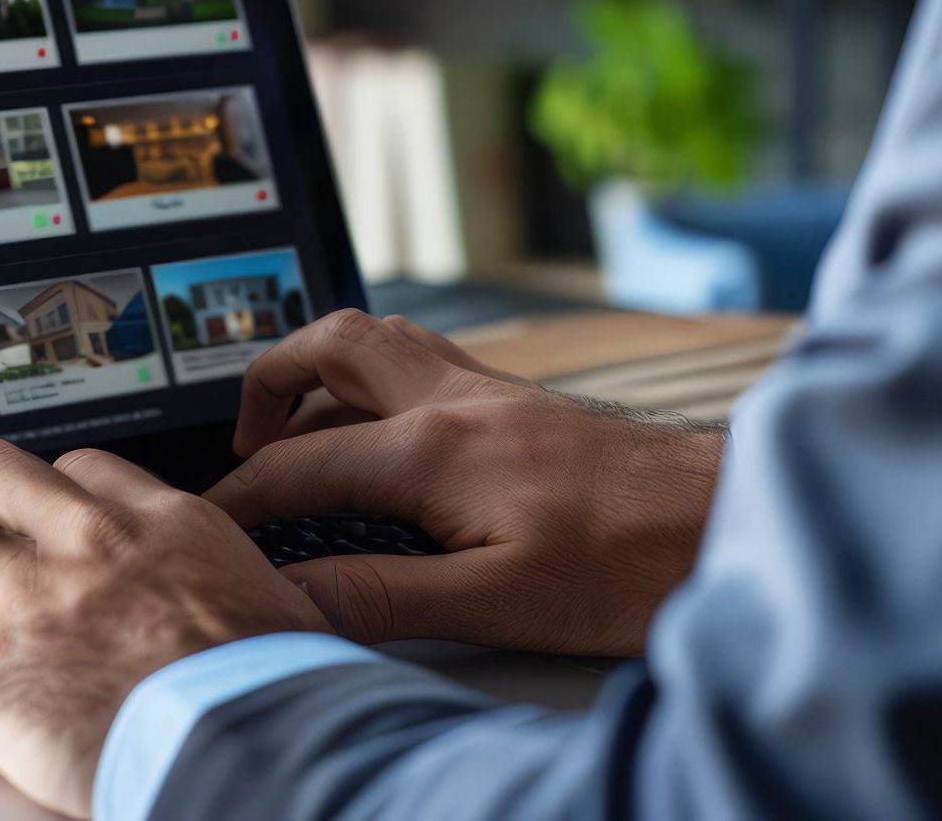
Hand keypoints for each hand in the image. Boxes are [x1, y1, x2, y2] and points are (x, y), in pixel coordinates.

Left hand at [0, 437, 327, 818]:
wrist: (260, 745)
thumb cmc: (284, 699)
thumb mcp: (280, 618)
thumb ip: (246, 604)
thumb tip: (267, 629)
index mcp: (164, 523)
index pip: (81, 470)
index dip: (41, 492)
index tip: (25, 516)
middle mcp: (88, 538)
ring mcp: (28, 593)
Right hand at [208, 311, 724, 656]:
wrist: (733, 518)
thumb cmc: (634, 563)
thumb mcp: (501, 603)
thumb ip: (387, 596)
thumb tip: (295, 598)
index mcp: (434, 450)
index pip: (300, 464)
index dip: (242, 498)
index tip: (208, 527)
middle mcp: (455, 400)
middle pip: (330, 344)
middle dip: (268, 381)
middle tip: (249, 446)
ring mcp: (492, 391)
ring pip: (381, 337)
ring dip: (324, 366)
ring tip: (304, 424)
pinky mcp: (524, 400)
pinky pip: (425, 357)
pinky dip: (380, 376)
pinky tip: (394, 430)